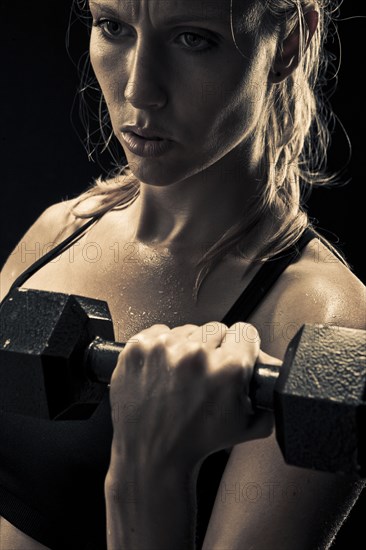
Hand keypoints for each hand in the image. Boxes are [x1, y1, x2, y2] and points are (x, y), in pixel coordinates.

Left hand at [108, 322, 274, 471]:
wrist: (152, 456)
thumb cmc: (196, 443)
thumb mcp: (247, 425)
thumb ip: (267, 396)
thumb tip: (275, 369)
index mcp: (227, 368)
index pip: (245, 331)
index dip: (242, 346)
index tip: (235, 354)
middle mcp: (195, 354)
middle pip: (216, 329)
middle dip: (215, 349)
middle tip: (205, 374)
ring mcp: (163, 349)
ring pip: (187, 330)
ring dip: (186, 348)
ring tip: (180, 377)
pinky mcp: (138, 349)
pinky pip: (159, 331)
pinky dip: (161, 347)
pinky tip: (162, 371)